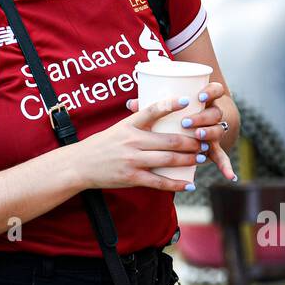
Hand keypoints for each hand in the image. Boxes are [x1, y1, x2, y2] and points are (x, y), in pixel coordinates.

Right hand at [67, 87, 233, 192]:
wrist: (80, 164)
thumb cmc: (102, 145)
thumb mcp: (118, 128)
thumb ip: (138, 123)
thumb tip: (161, 114)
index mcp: (129, 125)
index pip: (152, 110)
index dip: (170, 104)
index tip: (187, 101)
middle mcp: (132, 141)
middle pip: (169, 140)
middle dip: (191, 141)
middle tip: (204, 140)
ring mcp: (133, 160)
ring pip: (168, 160)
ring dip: (188, 159)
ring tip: (200, 157)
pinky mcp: (132, 177)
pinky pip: (159, 182)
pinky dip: (176, 184)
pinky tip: (189, 184)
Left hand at [128, 79, 238, 181]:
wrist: (198, 124)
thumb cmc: (177, 113)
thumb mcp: (167, 108)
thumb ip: (152, 105)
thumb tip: (131, 103)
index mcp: (204, 100)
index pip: (215, 90)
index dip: (210, 92)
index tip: (198, 96)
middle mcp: (212, 114)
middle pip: (214, 113)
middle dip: (201, 118)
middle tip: (186, 123)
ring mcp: (214, 131)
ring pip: (217, 131)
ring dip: (209, 134)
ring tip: (198, 138)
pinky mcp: (214, 148)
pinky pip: (222, 157)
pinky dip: (226, 166)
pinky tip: (229, 176)